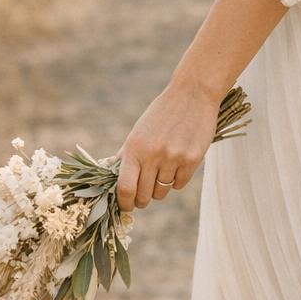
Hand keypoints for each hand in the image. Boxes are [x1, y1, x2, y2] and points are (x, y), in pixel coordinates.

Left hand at [109, 78, 221, 211]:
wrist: (192, 94)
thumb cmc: (162, 113)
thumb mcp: (138, 132)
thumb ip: (124, 155)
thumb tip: (108, 175)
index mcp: (134, 148)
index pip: (125, 188)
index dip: (124, 203)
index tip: (127, 205)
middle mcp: (152, 154)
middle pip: (144, 196)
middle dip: (143, 199)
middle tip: (145, 193)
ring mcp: (173, 158)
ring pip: (162, 192)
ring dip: (161, 187)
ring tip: (163, 170)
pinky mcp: (192, 159)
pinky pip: (179, 184)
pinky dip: (177, 180)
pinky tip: (178, 163)